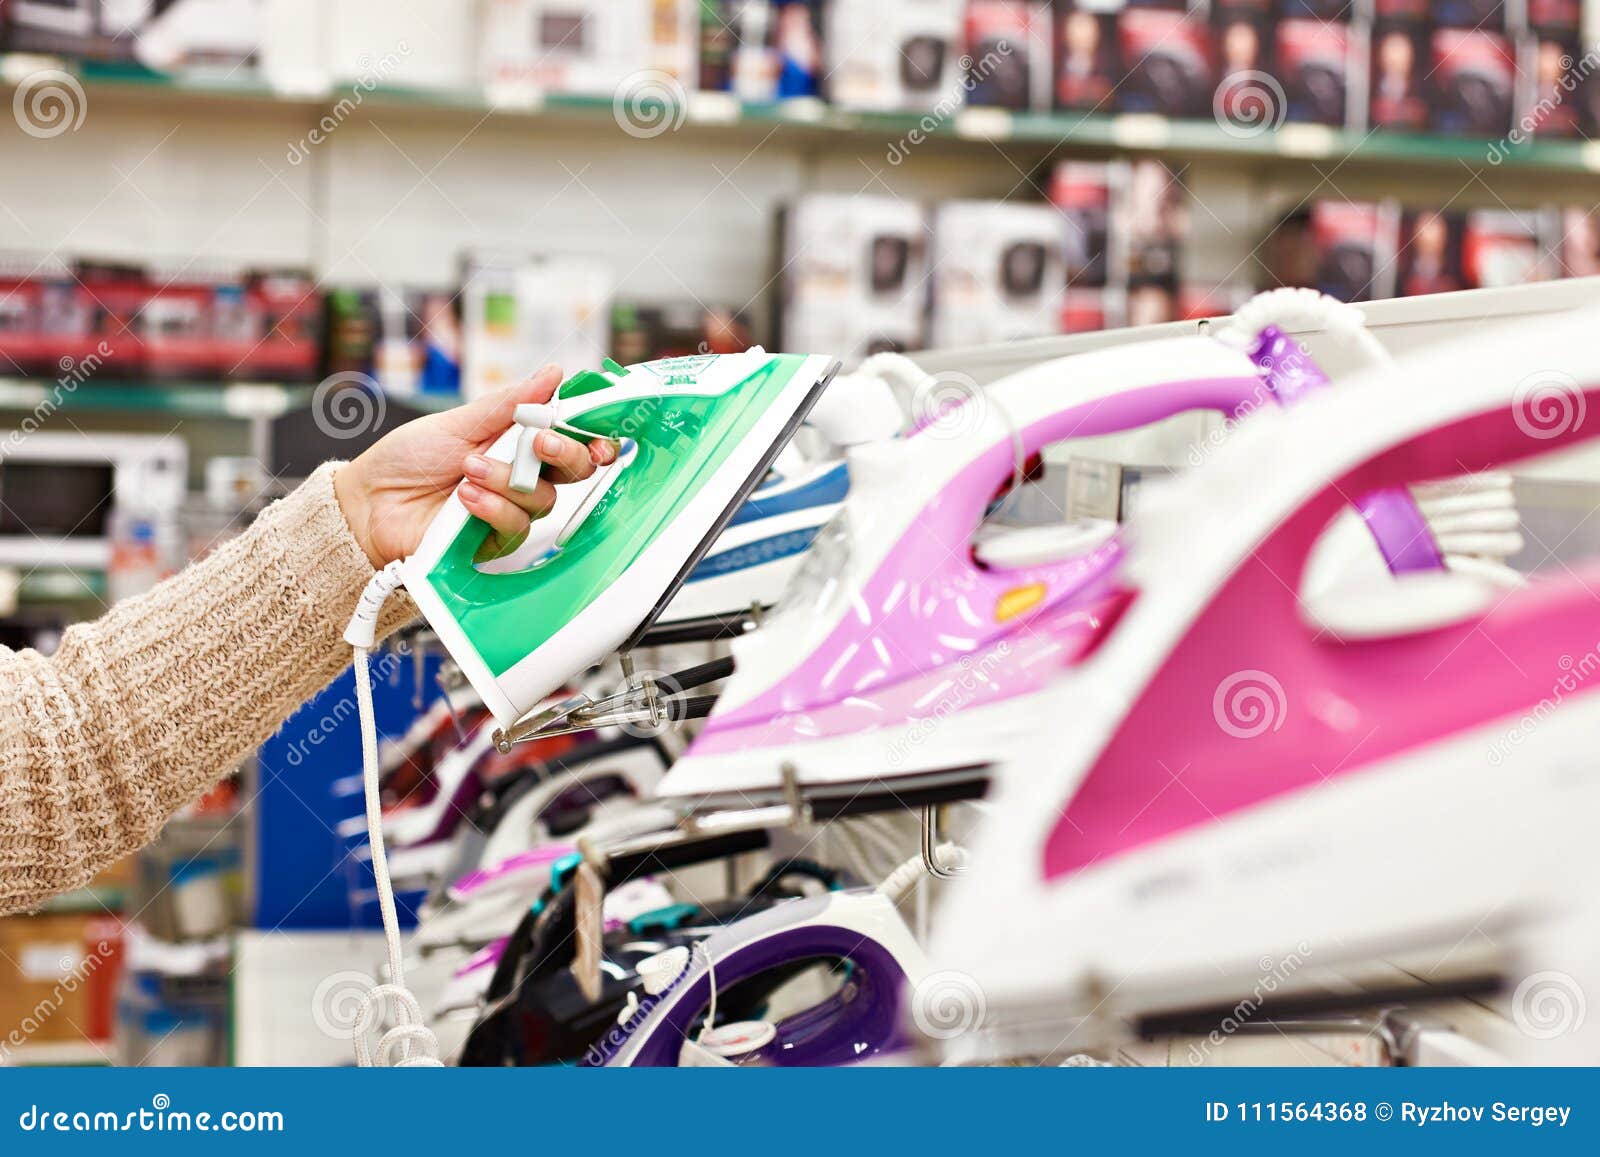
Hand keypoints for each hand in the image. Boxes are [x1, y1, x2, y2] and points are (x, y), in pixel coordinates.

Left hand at [334, 365, 617, 567]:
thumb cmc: (407, 459)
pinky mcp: (493, 542)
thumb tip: (553, 373)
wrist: (368, 502)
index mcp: (517, 442)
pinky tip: (464, 499)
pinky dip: (492, 508)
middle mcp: (521, 477)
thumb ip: (510, 404)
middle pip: (573, 472)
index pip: (569, 439)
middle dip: (564, 454)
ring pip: (542, 500)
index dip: (591, 436)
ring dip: (508, 481)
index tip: (596, 430)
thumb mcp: (458, 422)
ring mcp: (509, 510)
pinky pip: (515, 526)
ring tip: (468, 470)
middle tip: (540, 443)